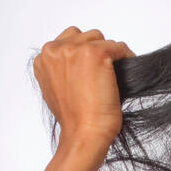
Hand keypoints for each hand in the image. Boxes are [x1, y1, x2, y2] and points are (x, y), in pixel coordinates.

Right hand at [32, 26, 135, 146]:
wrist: (84, 133)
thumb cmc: (75, 119)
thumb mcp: (58, 89)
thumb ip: (62, 70)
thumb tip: (81, 62)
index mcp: (42, 58)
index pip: (67, 40)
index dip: (83, 54)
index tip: (93, 68)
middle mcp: (54, 50)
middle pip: (84, 36)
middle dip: (96, 51)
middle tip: (105, 73)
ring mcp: (74, 50)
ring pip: (100, 39)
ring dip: (109, 53)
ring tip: (113, 75)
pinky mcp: (95, 54)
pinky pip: (118, 47)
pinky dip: (126, 57)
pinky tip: (127, 71)